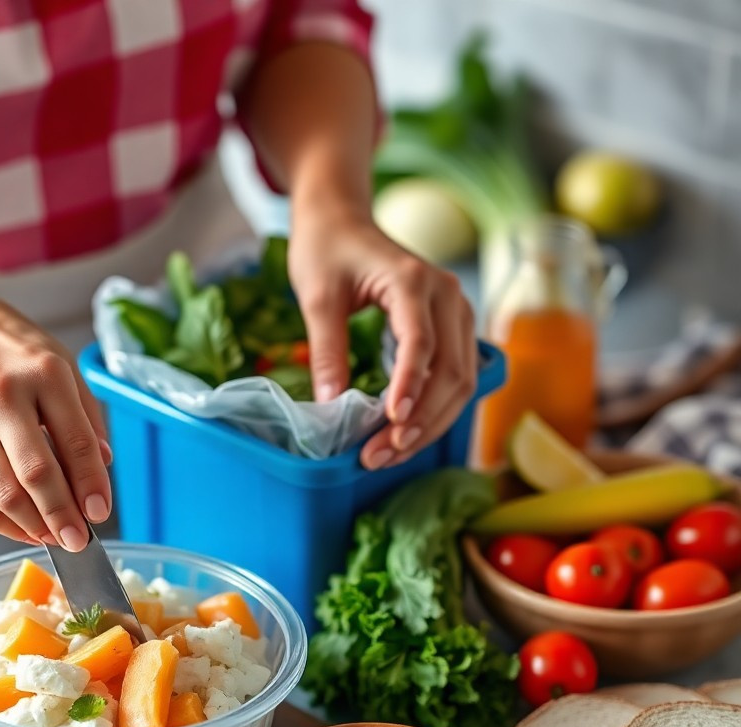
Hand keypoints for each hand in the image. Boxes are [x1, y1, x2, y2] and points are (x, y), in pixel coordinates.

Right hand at [0, 293, 111, 550]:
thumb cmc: (22, 363)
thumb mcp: (68, 374)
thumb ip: (89, 425)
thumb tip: (98, 482)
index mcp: (42, 374)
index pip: (74, 440)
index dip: (90, 484)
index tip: (100, 514)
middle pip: (33, 475)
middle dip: (61, 517)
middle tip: (78, 541)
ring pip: (0, 499)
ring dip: (33, 528)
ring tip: (54, 536)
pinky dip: (3, 525)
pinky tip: (26, 525)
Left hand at [289, 203, 476, 469]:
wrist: (342, 219)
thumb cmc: (326, 250)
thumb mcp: (316, 297)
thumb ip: (327, 350)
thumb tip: (330, 406)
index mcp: (412, 280)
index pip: (421, 343)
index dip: (410, 386)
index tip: (391, 423)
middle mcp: (447, 295)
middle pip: (451, 371)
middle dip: (418, 421)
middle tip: (376, 456)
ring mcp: (457, 312)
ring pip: (461, 381)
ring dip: (430, 424)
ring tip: (387, 455)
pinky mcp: (453, 328)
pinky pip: (456, 376)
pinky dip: (434, 410)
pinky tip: (403, 436)